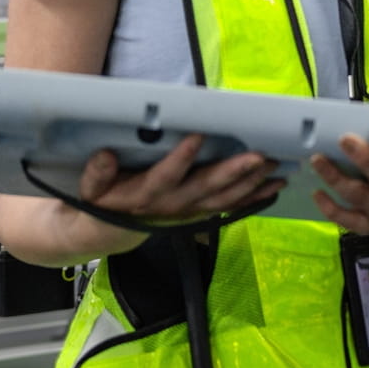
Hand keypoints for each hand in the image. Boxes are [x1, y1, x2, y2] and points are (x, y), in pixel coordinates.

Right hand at [77, 135, 280, 227]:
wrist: (110, 231)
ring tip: (275, 167)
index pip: (164, 177)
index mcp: (144, 195)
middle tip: (259, 156)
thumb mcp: (91, 188)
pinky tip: (276, 187)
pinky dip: (254, 198)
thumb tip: (105, 156)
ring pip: (224, 199)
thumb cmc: (103, 200)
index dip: (180, 159)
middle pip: (205, 189)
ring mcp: (189, 211)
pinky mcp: (200, 214)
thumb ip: (98, 174)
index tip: (197, 136)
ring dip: (251, 184)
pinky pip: (231, 207)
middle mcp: (172, 205)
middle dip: (234, 172)